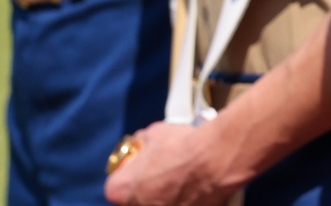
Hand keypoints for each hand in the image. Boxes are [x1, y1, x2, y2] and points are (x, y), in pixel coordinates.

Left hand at [104, 121, 237, 205]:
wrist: (215, 160)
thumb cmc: (180, 146)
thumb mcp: (154, 133)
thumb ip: (143, 143)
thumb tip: (143, 143)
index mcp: (120, 191)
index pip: (115, 185)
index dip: (128, 173)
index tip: (139, 165)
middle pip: (135, 198)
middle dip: (145, 187)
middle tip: (160, 172)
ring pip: (158, 203)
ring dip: (163, 194)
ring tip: (180, 179)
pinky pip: (180, 204)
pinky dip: (184, 198)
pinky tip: (194, 185)